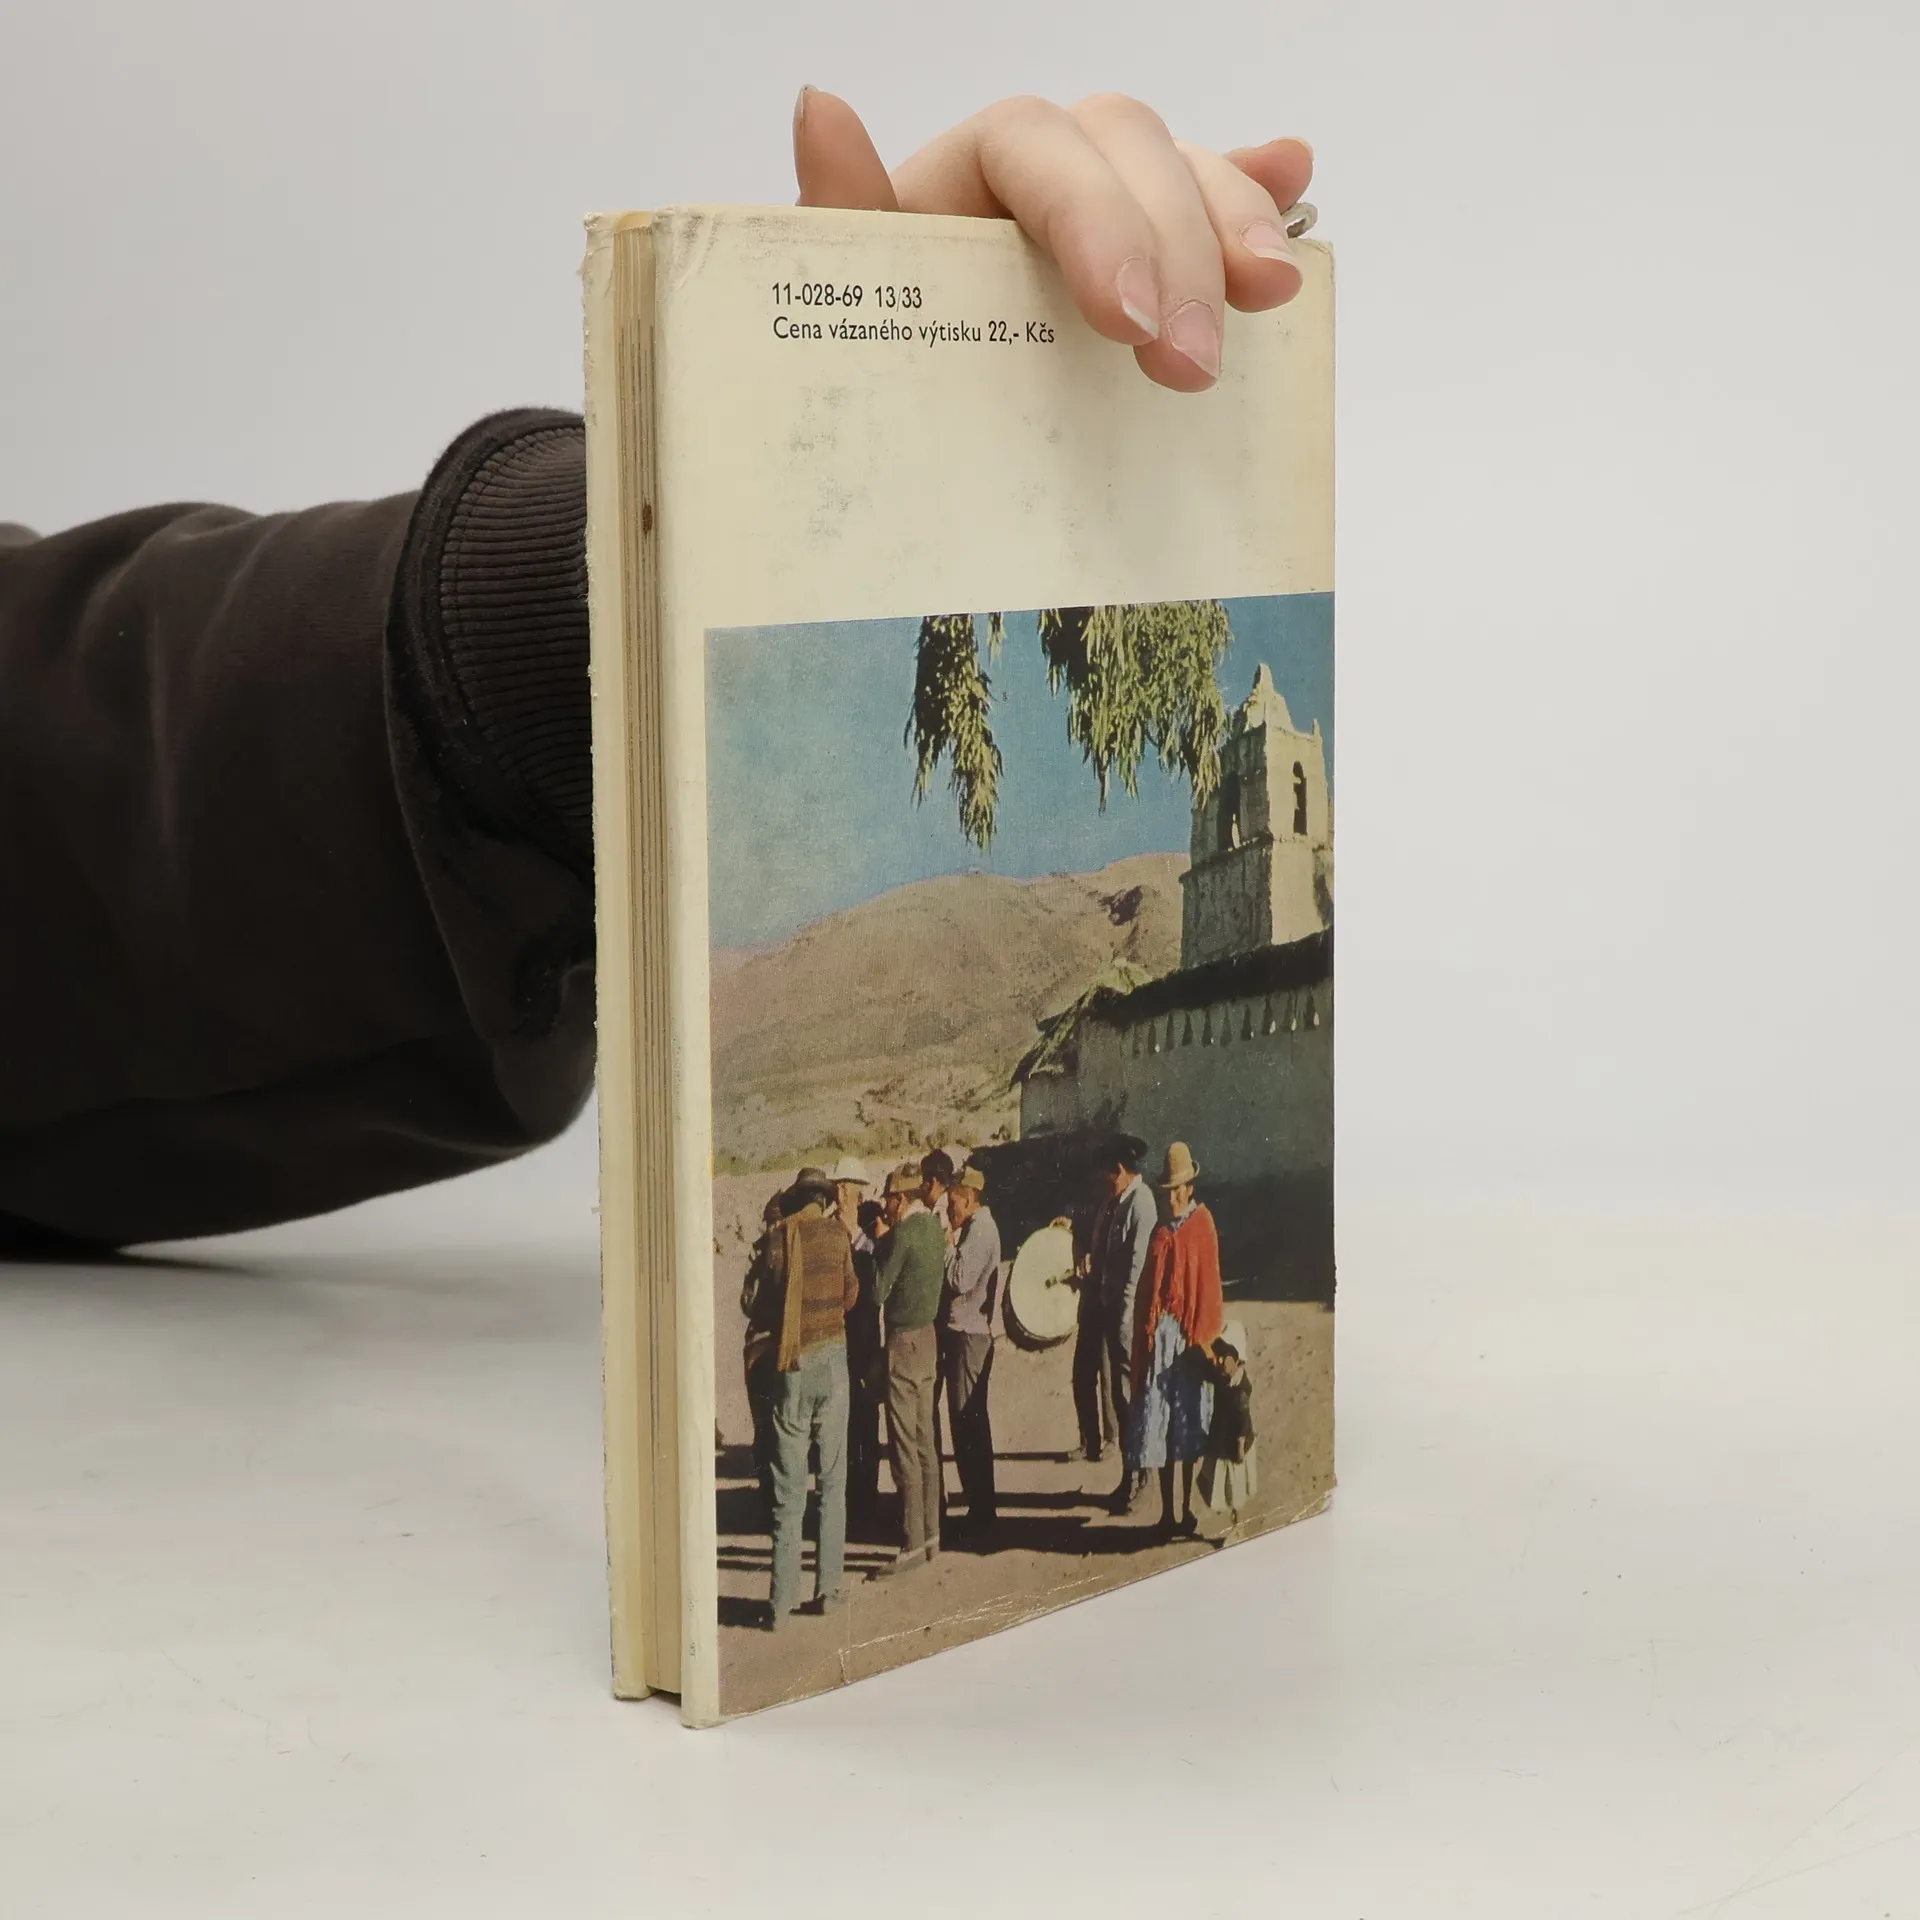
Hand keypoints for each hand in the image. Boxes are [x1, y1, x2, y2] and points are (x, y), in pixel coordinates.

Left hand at [792, 89, 1311, 393]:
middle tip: (1189, 367)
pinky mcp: (1150, 257)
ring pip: (1181, 166)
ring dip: (1234, 224)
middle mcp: (1038, 176)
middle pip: (1124, 147)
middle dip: (1175, 248)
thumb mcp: (843, 308)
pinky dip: (1256, 196)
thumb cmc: (869, 364)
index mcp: (958, 181)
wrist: (902, 435)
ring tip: (1268, 299)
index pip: (1032, 144)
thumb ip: (838, 219)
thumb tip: (818, 108)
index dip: (1093, 216)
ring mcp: (1105, 209)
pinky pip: (1212, 200)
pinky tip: (1298, 192)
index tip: (1126, 319)